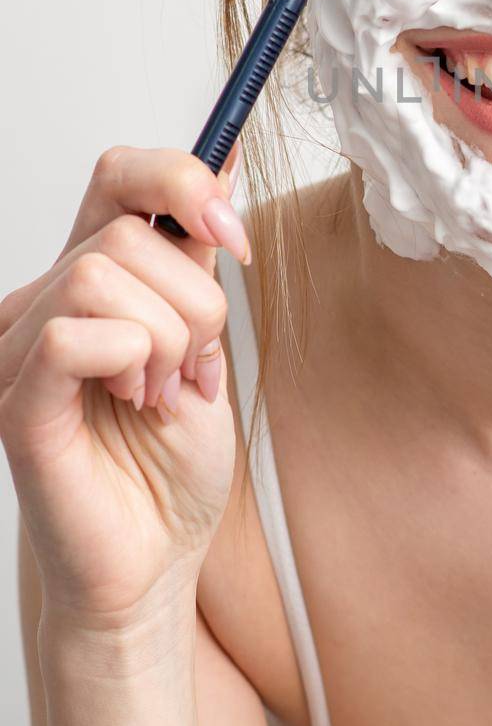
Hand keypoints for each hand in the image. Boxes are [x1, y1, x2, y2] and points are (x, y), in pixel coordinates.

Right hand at [0, 143, 248, 629]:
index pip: (120, 174)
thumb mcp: (207, 339)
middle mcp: (44, 303)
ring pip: (100, 274)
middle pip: (125, 232)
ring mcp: (19, 352)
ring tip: (164, 393)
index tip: (235, 235)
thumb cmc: (171, 465)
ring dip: (167, 338)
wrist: (155, 562)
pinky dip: (129, 359)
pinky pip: (70, 335)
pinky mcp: (16, 404)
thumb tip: (226, 163)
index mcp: (91, 277)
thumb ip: (200, 257)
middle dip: (194, 302)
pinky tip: (137, 401)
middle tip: (196, 368)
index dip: (184, 181)